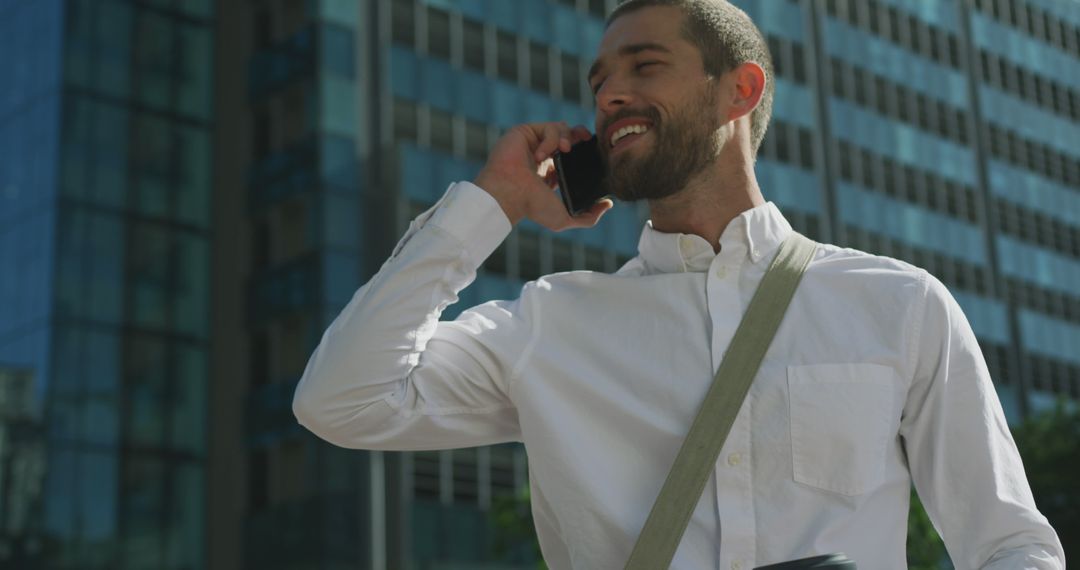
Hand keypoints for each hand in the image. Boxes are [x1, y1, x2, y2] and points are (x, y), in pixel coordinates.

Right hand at [473, 122, 613, 230]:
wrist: (509, 194)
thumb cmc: (531, 207)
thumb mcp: (564, 218)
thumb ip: (588, 217)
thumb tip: (608, 205)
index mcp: (550, 172)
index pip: (572, 155)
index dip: (584, 152)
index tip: (593, 154)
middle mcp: (542, 156)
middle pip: (570, 136)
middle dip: (580, 136)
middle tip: (586, 141)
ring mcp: (534, 143)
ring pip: (561, 128)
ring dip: (566, 137)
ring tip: (564, 150)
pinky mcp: (525, 132)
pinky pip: (548, 127)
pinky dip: (551, 138)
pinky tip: (541, 154)